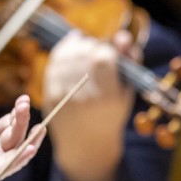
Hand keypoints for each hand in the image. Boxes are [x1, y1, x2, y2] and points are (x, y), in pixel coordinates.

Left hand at [0, 68, 42, 180]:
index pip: (11, 122)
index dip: (18, 112)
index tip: (23, 98)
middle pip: (17, 134)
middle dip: (22, 120)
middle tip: (23, 105)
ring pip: (17, 151)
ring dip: (30, 140)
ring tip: (39, 128)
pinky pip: (7, 167)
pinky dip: (20, 159)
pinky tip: (29, 149)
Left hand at [42, 30, 132, 171]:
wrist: (86, 144)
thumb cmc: (112, 114)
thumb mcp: (126, 91)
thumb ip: (129, 62)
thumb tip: (122, 36)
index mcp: (108, 97)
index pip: (103, 57)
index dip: (106, 48)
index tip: (109, 52)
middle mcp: (86, 97)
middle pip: (84, 54)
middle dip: (91, 45)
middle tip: (96, 48)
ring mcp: (65, 97)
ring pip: (67, 57)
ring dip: (76, 46)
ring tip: (83, 45)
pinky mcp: (51, 97)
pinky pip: (54, 66)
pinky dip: (61, 52)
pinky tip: (70, 48)